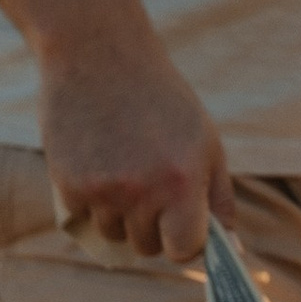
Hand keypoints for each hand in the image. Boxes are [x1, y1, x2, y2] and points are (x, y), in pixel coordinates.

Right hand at [38, 26, 232, 258]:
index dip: (184, 240)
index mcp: (182, 184)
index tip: (181, 223)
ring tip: (122, 166)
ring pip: (115, 235)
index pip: (184, 250)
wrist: (96, 51)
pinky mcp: (68, 184)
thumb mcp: (206, 142)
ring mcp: (103, 190)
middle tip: (148, 181)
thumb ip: (220, 200)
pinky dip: (91, 199)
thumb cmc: (161, 99)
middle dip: (153, 225)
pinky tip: (97, 160)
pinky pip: (84, 217)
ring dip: (120, 214)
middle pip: (148, 247)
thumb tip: (232, 250)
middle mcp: (142, 192)